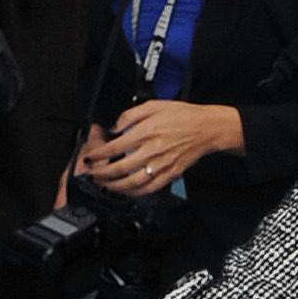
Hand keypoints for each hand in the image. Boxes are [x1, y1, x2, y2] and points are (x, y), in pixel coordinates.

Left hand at [79, 100, 237, 195]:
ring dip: (115, 187)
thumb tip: (116, 126)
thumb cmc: (183, 116)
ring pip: (133, 182)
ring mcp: (161, 165)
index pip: (114, 147)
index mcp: (146, 132)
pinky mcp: (170, 174)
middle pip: (120, 168)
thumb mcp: (153, 105)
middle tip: (92, 175)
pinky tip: (127, 192)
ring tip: (105, 186)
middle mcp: (152, 150)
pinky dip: (136, 193)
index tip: (90, 157)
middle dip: (101, 174)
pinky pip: (150, 188)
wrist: (206, 128)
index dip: (98, 154)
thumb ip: (130, 115)